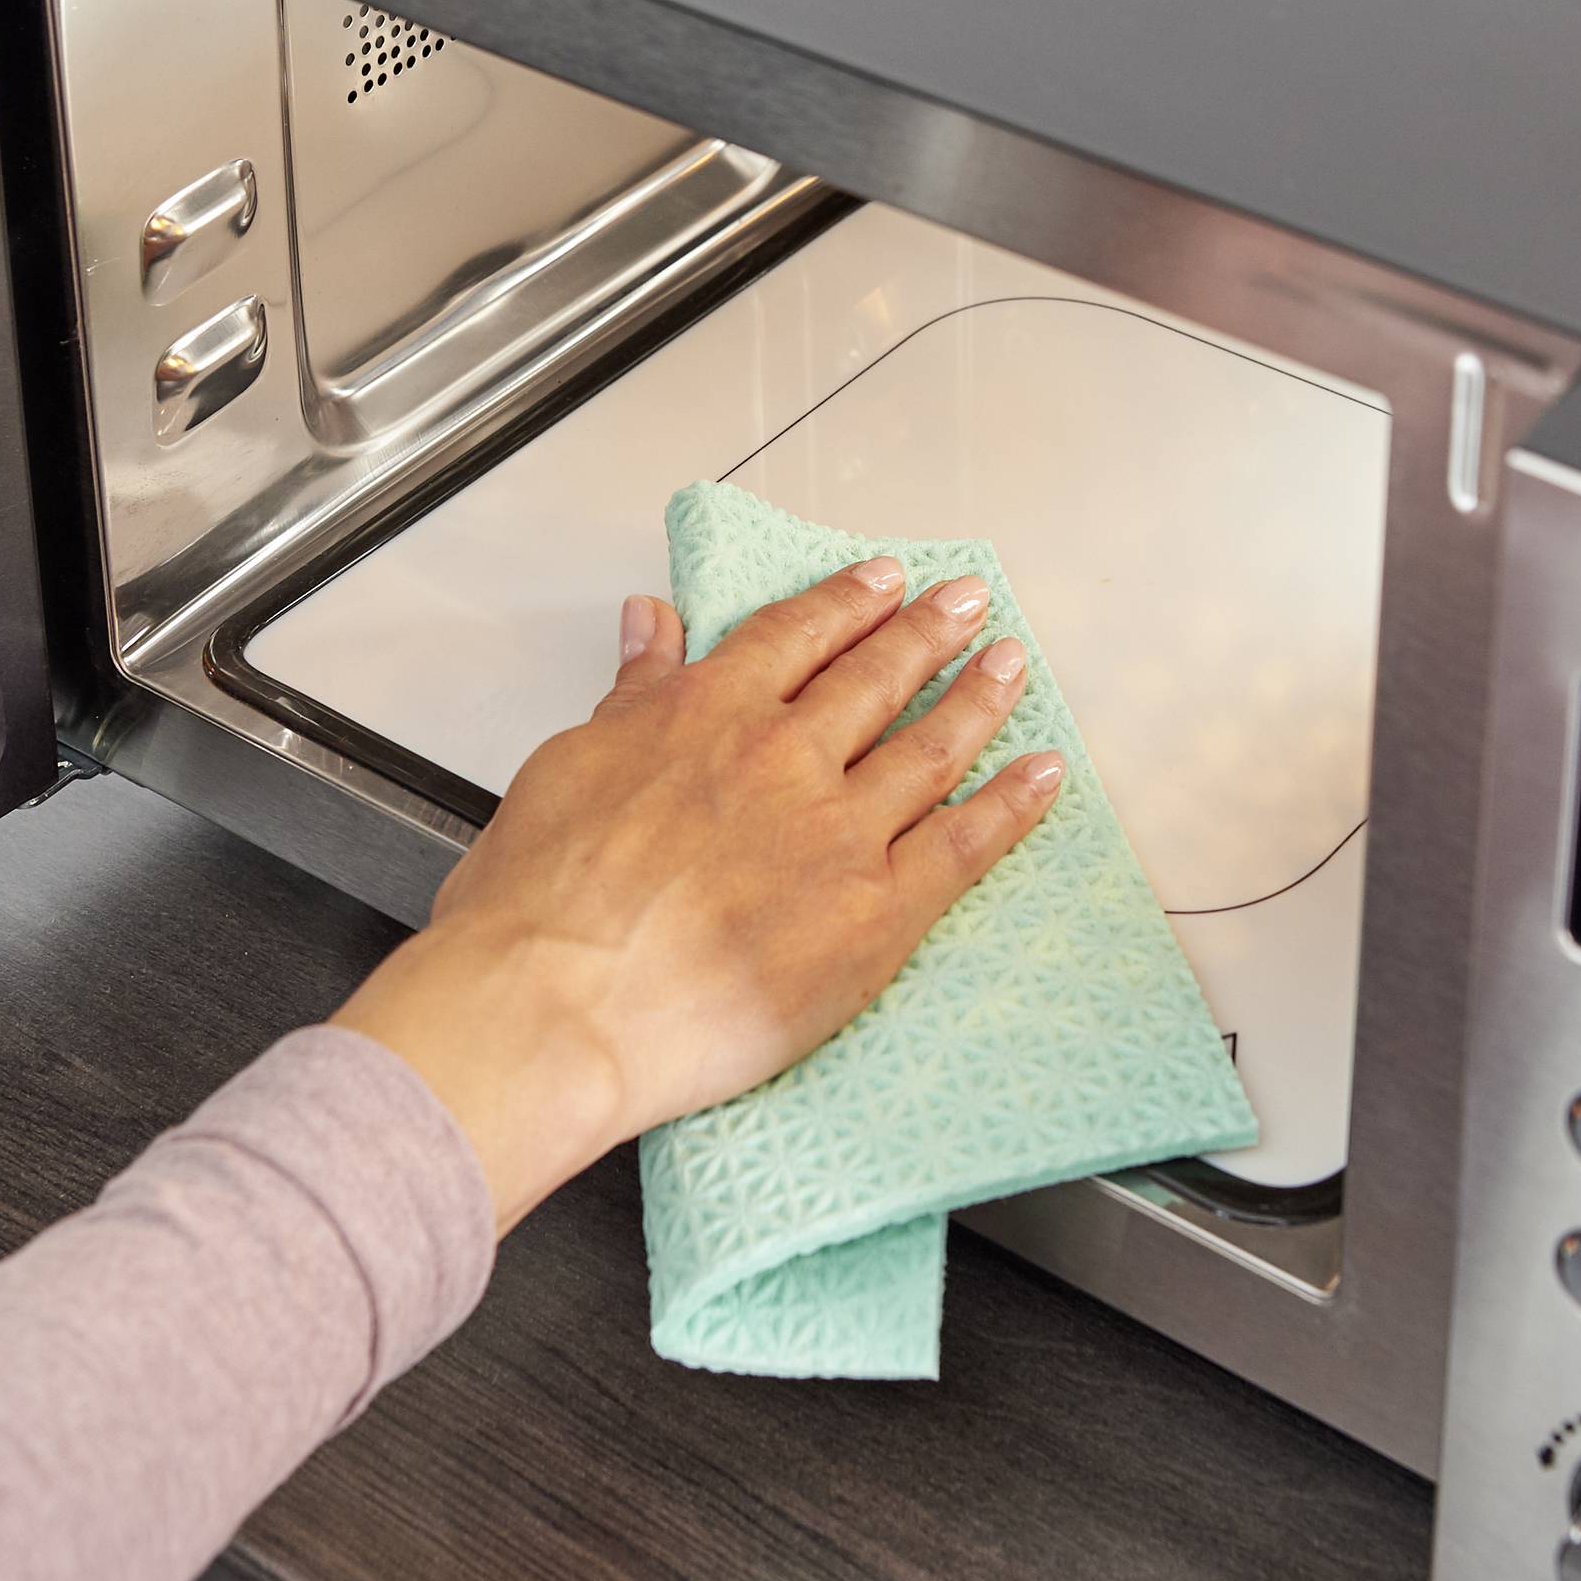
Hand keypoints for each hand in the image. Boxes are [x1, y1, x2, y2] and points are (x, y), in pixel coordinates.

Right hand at [332, 558, 1064, 1232]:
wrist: (556, 1002)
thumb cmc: (538, 905)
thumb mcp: (569, 763)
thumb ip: (630, 691)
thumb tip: (648, 621)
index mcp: (706, 714)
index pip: (794, 637)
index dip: (847, 602)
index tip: (885, 578)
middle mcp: (784, 757)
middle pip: (876, 678)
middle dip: (928, 633)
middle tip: (969, 602)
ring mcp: (838, 832)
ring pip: (929, 748)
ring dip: (978, 699)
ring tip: (1011, 666)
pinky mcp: (876, 914)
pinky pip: (963, 847)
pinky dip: (1011, 806)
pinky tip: (1042, 775)